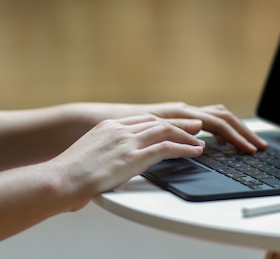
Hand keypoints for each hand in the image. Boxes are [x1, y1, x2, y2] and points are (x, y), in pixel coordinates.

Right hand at [50, 115, 205, 210]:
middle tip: (196, 129)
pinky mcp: (134, 155)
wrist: (58, 180)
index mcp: (107, 127)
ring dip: (187, 136)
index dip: (161, 123)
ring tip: (199, 143)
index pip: (142, 120)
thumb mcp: (88, 158)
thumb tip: (111, 172)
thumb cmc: (67, 177)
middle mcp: (119, 130)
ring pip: (166, 130)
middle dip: (180, 125)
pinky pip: (167, 147)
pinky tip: (195, 152)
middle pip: (157, 122)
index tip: (173, 126)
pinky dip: (185, 148)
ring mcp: (127, 141)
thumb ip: (104, 158)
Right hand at [76, 102, 267, 152]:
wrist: (75, 152)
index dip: (234, 128)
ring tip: (245, 149)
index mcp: (170, 115)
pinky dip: (190, 146)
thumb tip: (188, 146)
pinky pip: (171, 143)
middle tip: (258, 144)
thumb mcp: (144, 140)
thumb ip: (165, 140)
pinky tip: (203, 152)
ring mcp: (154, 128)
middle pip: (215, 115)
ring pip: (201, 124)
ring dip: (227, 137)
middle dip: (241, 129)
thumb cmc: (108, 150)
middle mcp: (167, 116)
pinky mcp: (140, 147)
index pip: (211, 116)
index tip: (251, 140)